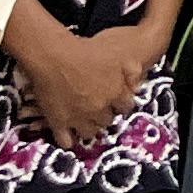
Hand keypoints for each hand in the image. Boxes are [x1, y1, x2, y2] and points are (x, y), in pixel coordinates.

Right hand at [19, 28, 155, 150]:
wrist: (54, 56)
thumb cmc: (86, 51)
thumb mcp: (117, 55)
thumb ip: (131, 71)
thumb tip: (138, 86)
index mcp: (116, 94)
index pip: (126, 108)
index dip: (120, 103)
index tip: (114, 100)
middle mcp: (99, 109)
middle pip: (107, 121)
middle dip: (104, 114)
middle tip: (97, 107)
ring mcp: (79, 118)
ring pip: (89, 133)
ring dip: (89, 127)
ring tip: (84, 120)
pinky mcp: (59, 123)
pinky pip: (66, 141)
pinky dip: (68, 140)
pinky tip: (68, 134)